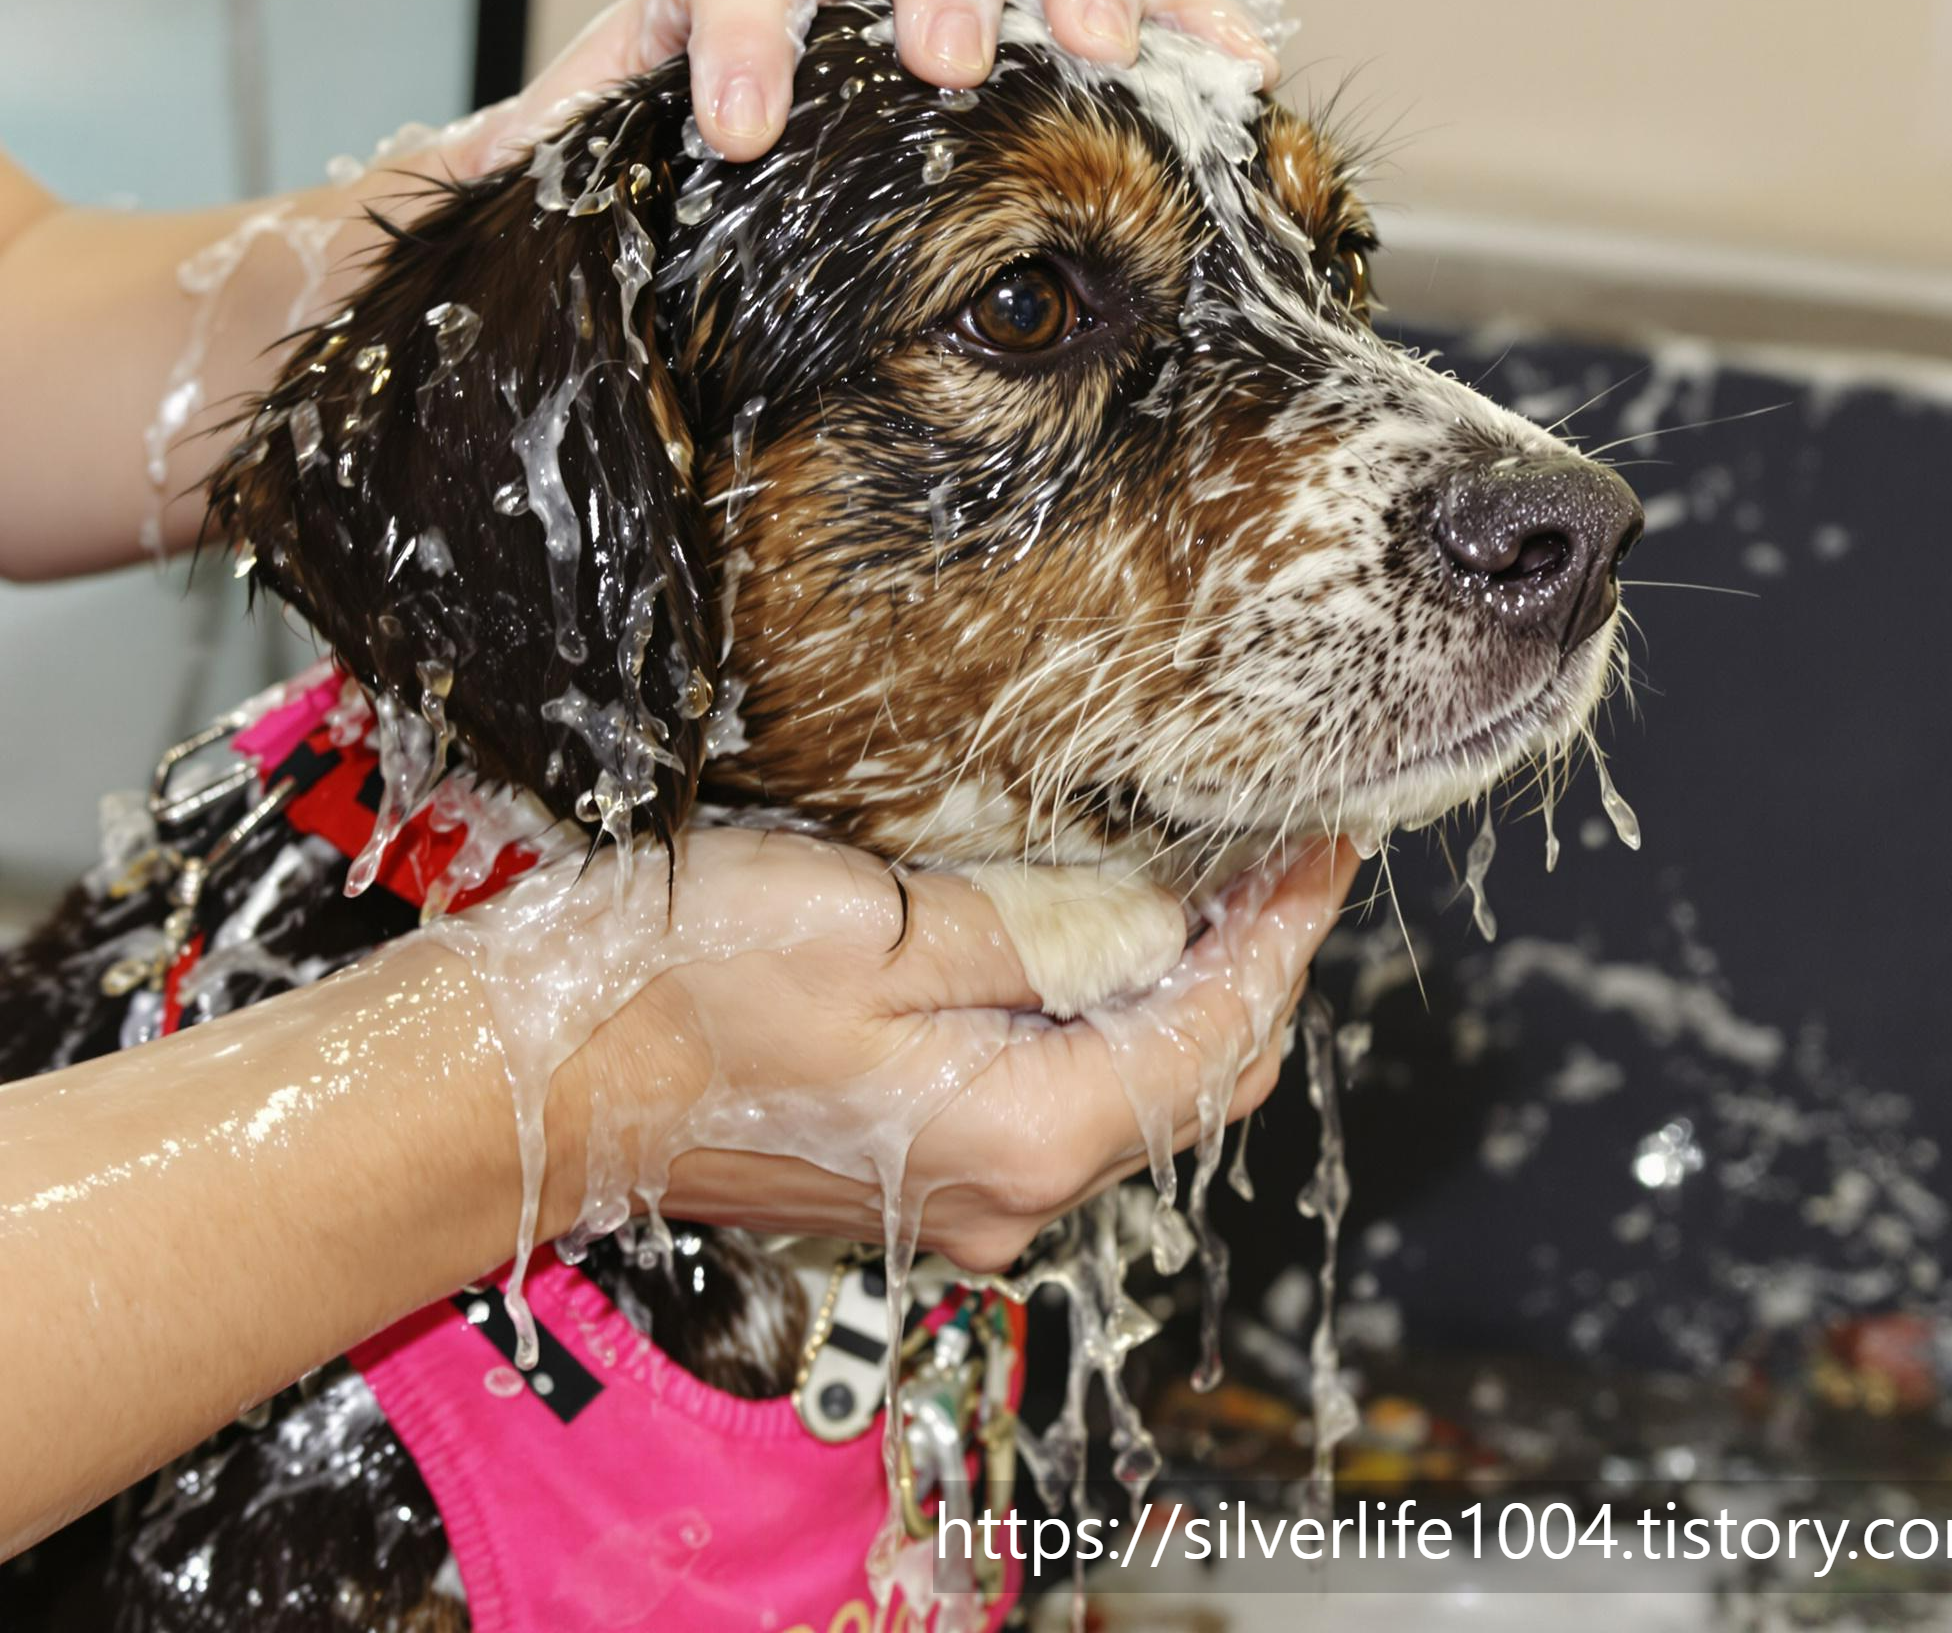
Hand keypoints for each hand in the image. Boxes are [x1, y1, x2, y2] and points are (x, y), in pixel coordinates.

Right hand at [447, 832, 1355, 1274]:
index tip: (1329, 839)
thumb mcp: (875, 920)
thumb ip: (1042, 924)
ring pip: (1145, 1090)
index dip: (1287, 927)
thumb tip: (1169, 905)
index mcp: (1025, 1128)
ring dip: (1193, 985)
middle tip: (1278, 844)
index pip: (1222, 1028)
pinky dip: (1121, 1018)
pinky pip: (1077, 1096)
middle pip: (1205, 1075)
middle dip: (1259, 958)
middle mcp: (1019, 1189)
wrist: (545, 1081)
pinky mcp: (935, 1168)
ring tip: (1210, 872)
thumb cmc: (685, 986)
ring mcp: (976, 1191)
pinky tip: (1107, 934)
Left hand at [450, 0, 1284, 171]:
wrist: (752, 144)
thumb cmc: (676, 155)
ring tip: (1112, 45)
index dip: (745, 36)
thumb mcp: (593, 159)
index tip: (744, 131)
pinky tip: (1232, 63)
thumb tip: (448, 182)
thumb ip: (537, 157)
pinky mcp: (1042, 28)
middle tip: (953, 57)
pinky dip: (1181, 18)